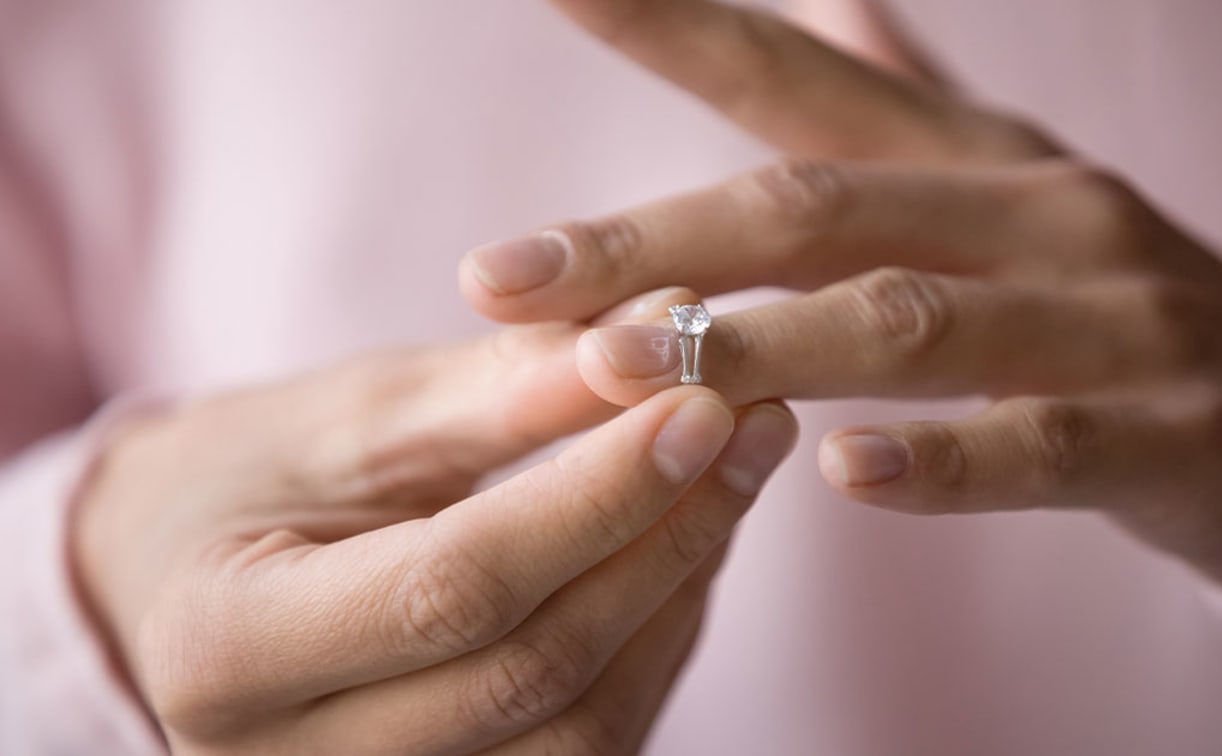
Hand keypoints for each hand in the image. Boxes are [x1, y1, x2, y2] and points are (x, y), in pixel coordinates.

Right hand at [76, 289, 798, 754]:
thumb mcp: (346, 416)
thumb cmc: (242, 480)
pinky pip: (587, 744)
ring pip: (583, 729)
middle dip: (663, 538)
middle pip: (534, 670)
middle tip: (748, 419)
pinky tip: (686, 540)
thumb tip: (661, 332)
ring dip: (677, 591)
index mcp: (229, 652)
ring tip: (732, 468)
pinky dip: (654, 638)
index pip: (455, 587)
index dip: (596, 497)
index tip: (702, 401)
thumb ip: (499, 391)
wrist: (180, 582)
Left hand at [458, 0, 1221, 657]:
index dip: (679, 27)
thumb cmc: (1153, 324)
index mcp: (992, 165)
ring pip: (912, 322)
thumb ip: (928, 115)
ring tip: (618, 369)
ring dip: (759, 342)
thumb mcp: (1036, 202)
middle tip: (505, 275)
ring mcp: (1124, 324)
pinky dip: (940, 459)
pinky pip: (1044, 445)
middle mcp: (1048, 218)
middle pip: (821, 209)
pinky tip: (841, 471)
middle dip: (654, 240)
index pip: (810, 84)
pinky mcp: (1186, 439)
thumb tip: (842, 10)